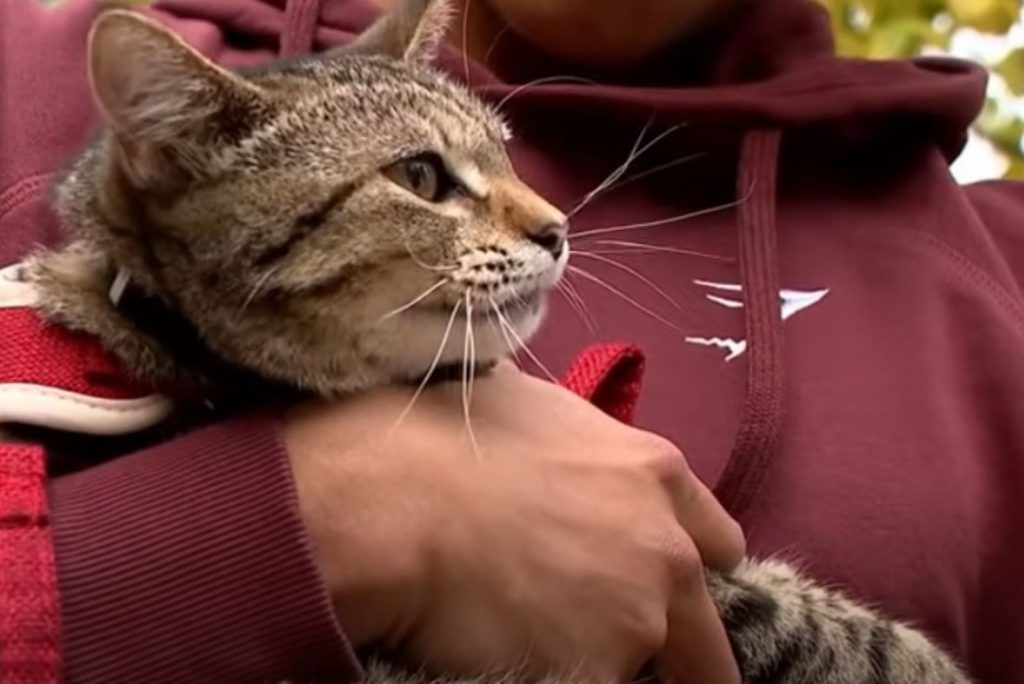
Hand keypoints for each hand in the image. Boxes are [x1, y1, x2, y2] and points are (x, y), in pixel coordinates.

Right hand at [284, 363, 743, 682]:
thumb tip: (554, 448)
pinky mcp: (595, 677)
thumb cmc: (446, 433)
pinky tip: (501, 649)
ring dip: (600, 655)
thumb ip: (576, 441)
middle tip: (615, 642)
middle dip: (676, 647)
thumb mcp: (532, 406)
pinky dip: (557, 675)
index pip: (719, 543)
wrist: (394, 500)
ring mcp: (635, 622)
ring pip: (636, 662)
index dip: (685, 565)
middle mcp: (666, 553)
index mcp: (655, 475)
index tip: (658, 581)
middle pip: (705, 635)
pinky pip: (583, 683)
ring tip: (528, 631)